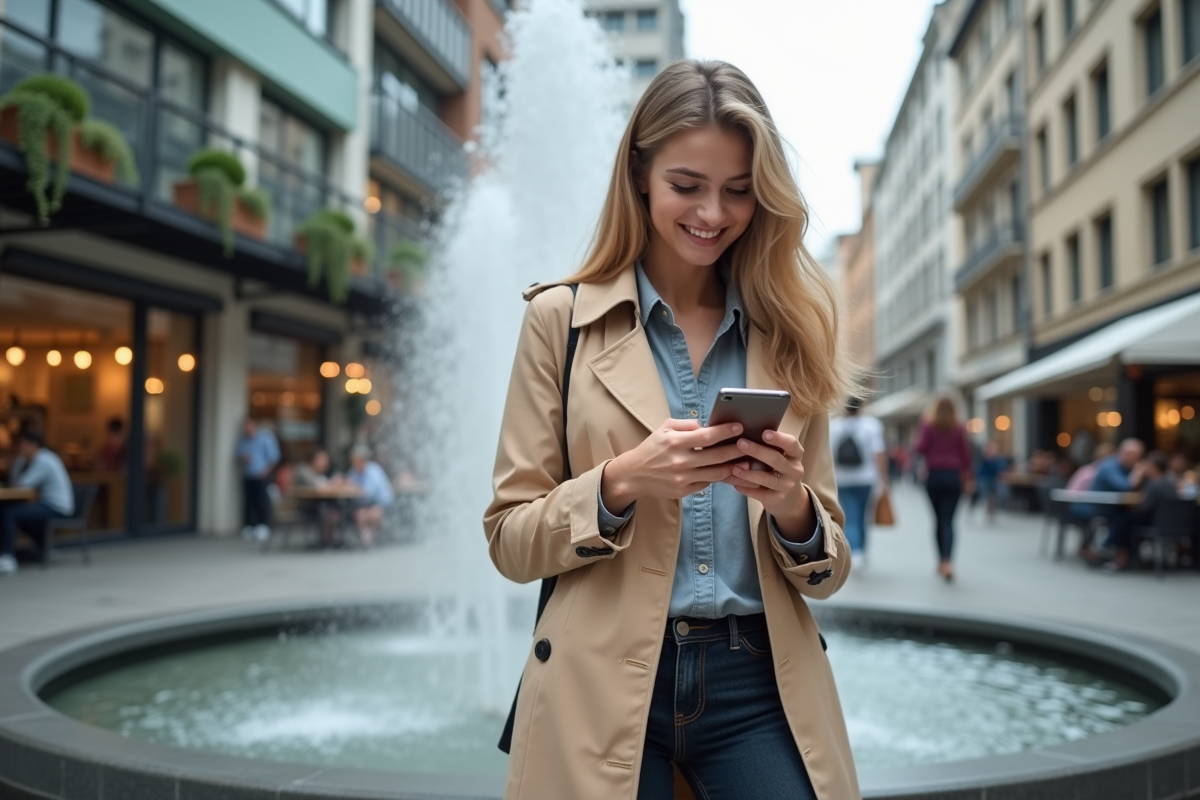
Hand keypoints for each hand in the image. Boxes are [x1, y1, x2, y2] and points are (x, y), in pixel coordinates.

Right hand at [602, 419, 749, 508]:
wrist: (634, 474)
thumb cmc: (652, 448)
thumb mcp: (664, 428)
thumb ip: (686, 424)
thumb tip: (706, 426)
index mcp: (675, 442)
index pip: (707, 436)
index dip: (726, 431)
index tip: (739, 427)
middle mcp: (680, 461)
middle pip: (717, 456)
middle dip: (737, 449)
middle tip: (750, 444)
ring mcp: (682, 478)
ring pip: (716, 473)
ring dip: (733, 466)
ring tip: (746, 460)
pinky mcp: (683, 491)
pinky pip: (707, 483)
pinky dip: (718, 477)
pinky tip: (729, 471)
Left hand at [722, 429, 810, 533]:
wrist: (788, 496)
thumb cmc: (777, 468)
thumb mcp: (779, 455)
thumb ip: (767, 445)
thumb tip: (744, 430)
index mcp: (795, 454)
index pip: (791, 444)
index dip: (779, 438)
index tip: (764, 433)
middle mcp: (795, 469)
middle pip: (776, 459)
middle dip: (757, 451)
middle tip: (740, 443)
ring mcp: (788, 486)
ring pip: (768, 479)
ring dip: (749, 473)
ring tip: (734, 468)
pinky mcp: (778, 499)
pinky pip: (761, 494)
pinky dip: (747, 489)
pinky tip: (736, 484)